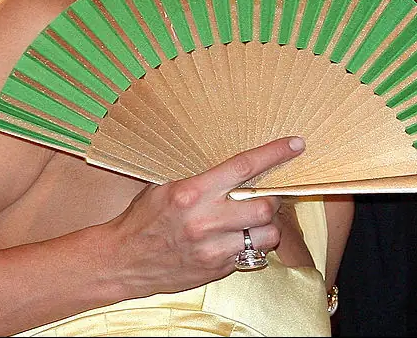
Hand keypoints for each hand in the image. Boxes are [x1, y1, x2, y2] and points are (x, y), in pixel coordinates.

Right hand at [102, 136, 304, 297]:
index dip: (275, 154)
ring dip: (268, 226)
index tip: (296, 145)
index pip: (244, 167)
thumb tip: (237, 166)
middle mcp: (205, 221)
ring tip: (255, 220)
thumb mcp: (166, 187)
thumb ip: (201, 178)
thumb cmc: (142, 218)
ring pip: (267, 236)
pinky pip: (251, 255)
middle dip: (272, 199)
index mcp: (193, 193)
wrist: (121, 260)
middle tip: (267, 195)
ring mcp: (213, 249)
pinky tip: (237, 238)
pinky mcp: (216, 270)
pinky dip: (251, 245)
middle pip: (264, 206)